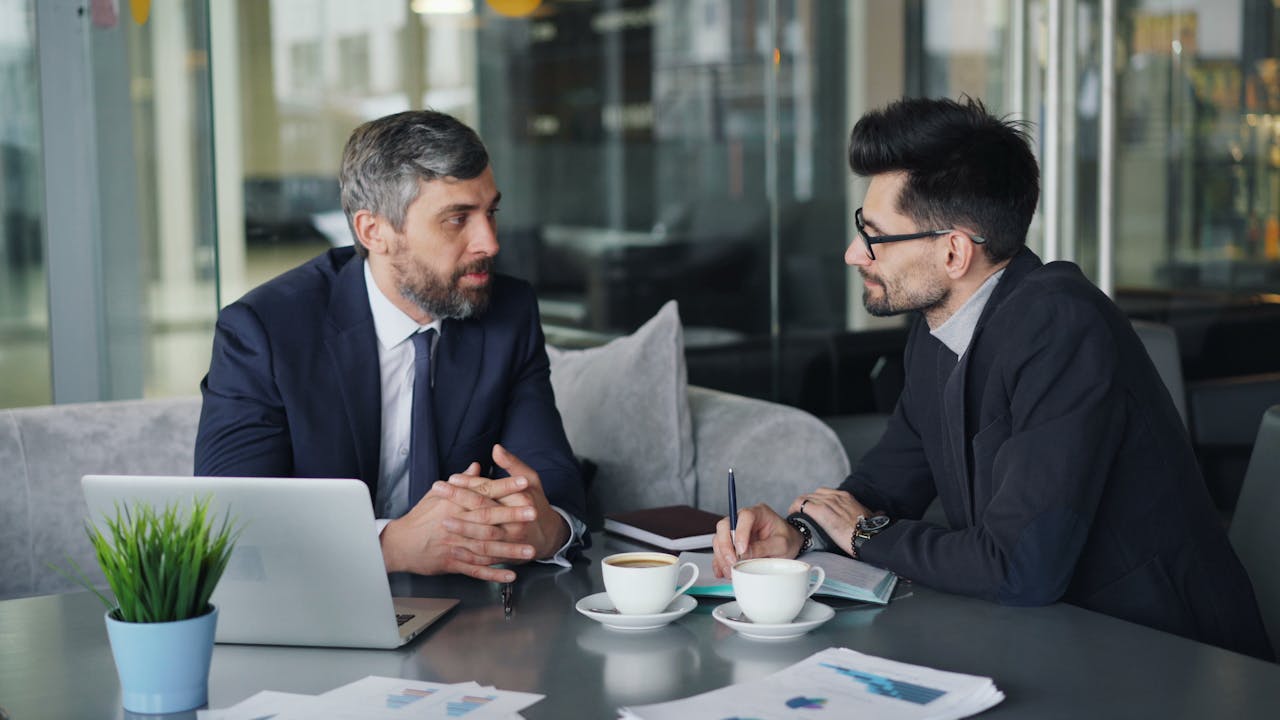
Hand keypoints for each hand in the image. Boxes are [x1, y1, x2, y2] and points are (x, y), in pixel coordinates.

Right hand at [380, 471, 535, 581]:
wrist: (400, 543)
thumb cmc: (420, 518)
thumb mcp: (437, 495)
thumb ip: (462, 482)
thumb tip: (477, 465)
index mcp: (454, 503)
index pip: (484, 492)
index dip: (505, 487)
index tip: (524, 482)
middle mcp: (456, 522)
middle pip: (488, 518)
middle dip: (513, 515)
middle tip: (534, 513)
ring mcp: (455, 544)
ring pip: (486, 547)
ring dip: (509, 549)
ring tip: (530, 550)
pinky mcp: (453, 562)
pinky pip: (476, 569)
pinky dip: (493, 573)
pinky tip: (510, 574)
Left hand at [443, 444, 570, 561]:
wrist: (548, 535)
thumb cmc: (535, 503)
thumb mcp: (530, 480)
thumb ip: (513, 464)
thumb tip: (496, 448)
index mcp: (521, 499)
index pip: (491, 489)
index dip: (470, 483)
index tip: (451, 477)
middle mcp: (516, 521)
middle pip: (484, 511)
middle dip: (459, 501)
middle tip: (437, 492)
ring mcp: (511, 541)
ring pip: (484, 536)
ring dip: (463, 529)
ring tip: (442, 521)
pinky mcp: (507, 556)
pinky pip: (486, 558)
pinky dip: (469, 555)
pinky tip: (453, 549)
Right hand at [711, 503, 803, 578]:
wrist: (790, 543)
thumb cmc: (788, 539)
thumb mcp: (781, 545)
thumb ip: (764, 548)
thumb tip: (744, 554)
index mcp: (759, 513)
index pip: (744, 517)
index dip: (740, 532)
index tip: (741, 550)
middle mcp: (744, 519)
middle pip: (725, 526)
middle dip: (725, 546)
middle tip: (732, 562)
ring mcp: (736, 530)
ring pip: (719, 539)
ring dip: (721, 556)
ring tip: (730, 571)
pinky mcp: (732, 543)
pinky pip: (720, 550)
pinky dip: (719, 562)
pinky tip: (722, 571)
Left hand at [788, 488, 875, 555]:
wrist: (868, 537)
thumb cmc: (870, 530)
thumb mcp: (871, 516)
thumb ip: (872, 513)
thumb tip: (881, 513)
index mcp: (845, 496)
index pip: (824, 493)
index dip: (815, 502)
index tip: (812, 511)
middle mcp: (835, 496)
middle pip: (813, 494)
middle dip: (806, 504)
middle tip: (801, 515)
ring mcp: (828, 502)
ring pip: (805, 498)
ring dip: (798, 507)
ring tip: (795, 517)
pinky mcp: (821, 511)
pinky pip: (801, 504)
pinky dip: (795, 509)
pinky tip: (793, 517)